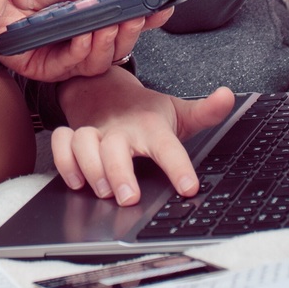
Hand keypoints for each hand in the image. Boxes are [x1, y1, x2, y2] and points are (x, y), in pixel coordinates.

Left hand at [0, 0, 174, 80]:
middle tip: (141, 14)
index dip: (150, 18)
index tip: (166, 6)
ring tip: (114, 20)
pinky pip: (71, 66)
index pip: (131, 24)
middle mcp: (85, 40)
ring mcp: (66, 56)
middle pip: (121, 46)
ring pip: (101, 60)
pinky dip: (82, 49)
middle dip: (134, 31)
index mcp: (96, 18)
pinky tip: (85, 33)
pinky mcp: (44, 68)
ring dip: (110, 40)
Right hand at [50, 69, 236, 205]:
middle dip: (120, 172)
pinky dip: (63, 160)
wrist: (105, 89)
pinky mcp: (74, 133)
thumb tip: (227, 96)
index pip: (167, 146)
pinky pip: (61, 143)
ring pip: (84, 143)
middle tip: (129, 197)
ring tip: (102, 191)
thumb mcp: (178, 111)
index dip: (178, 167)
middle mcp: (121, 129)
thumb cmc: (145, 111)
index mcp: (151, 126)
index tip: (188, 188)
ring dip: (89, 168)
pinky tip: (75, 180)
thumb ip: (205, 111)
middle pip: (115, 146)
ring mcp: (95, 131)